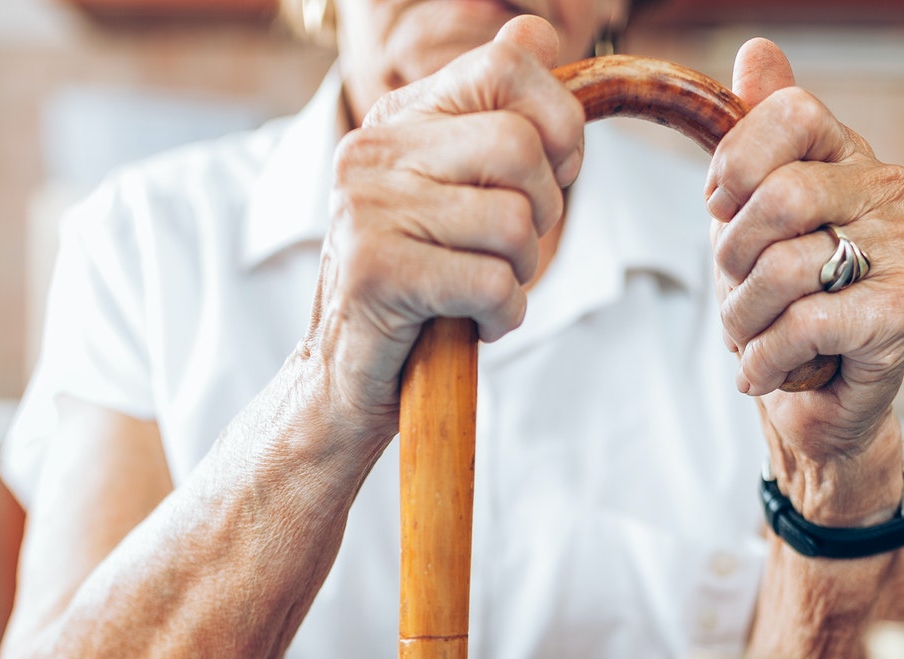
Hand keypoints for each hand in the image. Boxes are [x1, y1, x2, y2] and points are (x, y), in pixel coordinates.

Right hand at [300, 15, 583, 455]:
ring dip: (522, 274)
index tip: (556, 174)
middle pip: (519, 146)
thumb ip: (495, 116)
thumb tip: (535, 31)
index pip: (505, 64)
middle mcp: (373, 152)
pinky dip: (505, 316)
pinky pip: (491, 283)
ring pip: (512, 222)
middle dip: (545, 210)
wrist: (345, 379)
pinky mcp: (373, 272)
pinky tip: (475, 325)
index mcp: (398, 120)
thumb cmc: (419, 287)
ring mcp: (365, 210)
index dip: (559, 121)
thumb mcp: (458, 192)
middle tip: (515, 251)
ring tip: (486, 291)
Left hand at [705, 40, 903, 526]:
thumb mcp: (751, 217)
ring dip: (744, 320)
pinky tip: (768, 372)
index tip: (718, 208)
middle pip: (783, 196)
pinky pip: (807, 323)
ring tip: (755, 339)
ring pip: (787, 268)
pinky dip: (766, 359)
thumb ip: (754, 137)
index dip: (736, 163)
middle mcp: (890, 191)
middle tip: (736, 293)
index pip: (793, 113)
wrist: (821, 403)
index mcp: (851, 156)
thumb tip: (757, 50)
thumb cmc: (786, 304)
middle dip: (733, 258)